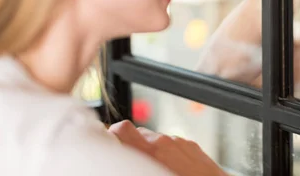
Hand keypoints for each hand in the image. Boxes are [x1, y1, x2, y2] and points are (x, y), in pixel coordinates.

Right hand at [109, 121, 227, 175]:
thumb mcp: (147, 172)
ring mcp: (179, 142)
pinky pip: (172, 144)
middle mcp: (164, 142)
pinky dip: (168, 153)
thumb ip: (134, 165)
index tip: (108, 147)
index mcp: (150, 151)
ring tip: (153, 170)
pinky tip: (171, 170)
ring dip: (150, 151)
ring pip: (155, 140)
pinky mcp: (191, 145)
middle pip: (138, 133)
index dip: (112, 136)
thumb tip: (124, 163)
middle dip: (132, 147)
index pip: (121, 129)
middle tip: (131, 164)